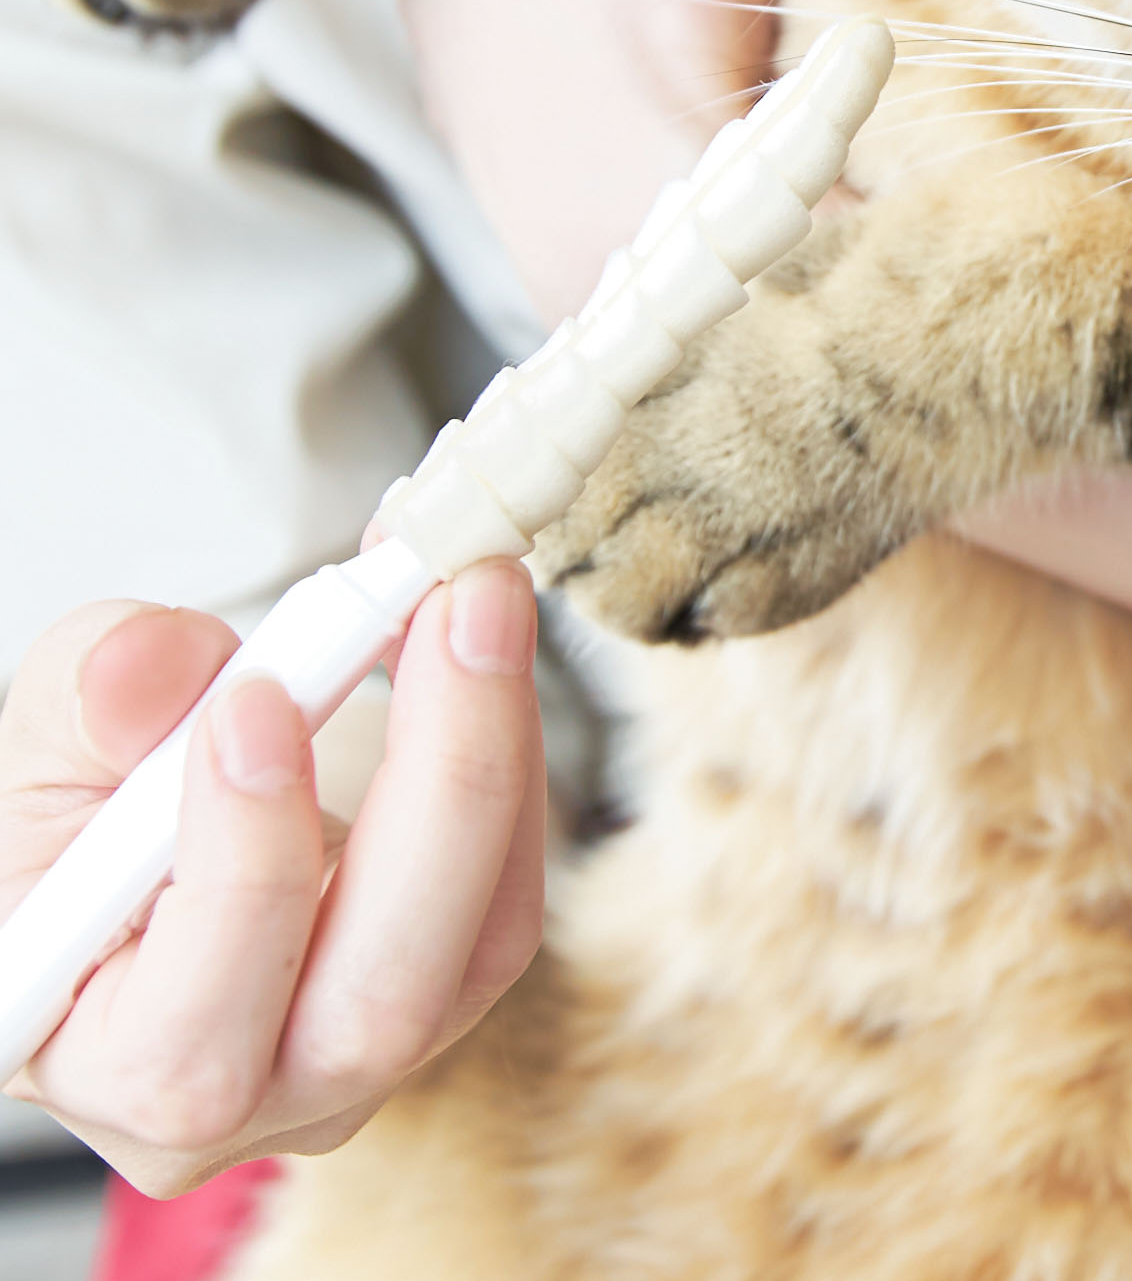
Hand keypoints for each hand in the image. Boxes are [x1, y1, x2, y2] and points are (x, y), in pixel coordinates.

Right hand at [0, 566, 544, 1195]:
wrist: (138, 848)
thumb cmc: (76, 829)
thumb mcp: (44, 749)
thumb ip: (85, 707)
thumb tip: (151, 663)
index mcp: (110, 1070)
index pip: (190, 1031)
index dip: (245, 866)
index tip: (260, 700)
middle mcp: (250, 1097)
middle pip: (380, 999)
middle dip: (441, 781)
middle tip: (453, 609)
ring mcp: (361, 1058)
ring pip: (480, 945)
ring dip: (498, 748)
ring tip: (480, 602)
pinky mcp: (445, 994)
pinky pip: (512, 896)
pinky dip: (515, 760)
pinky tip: (485, 654)